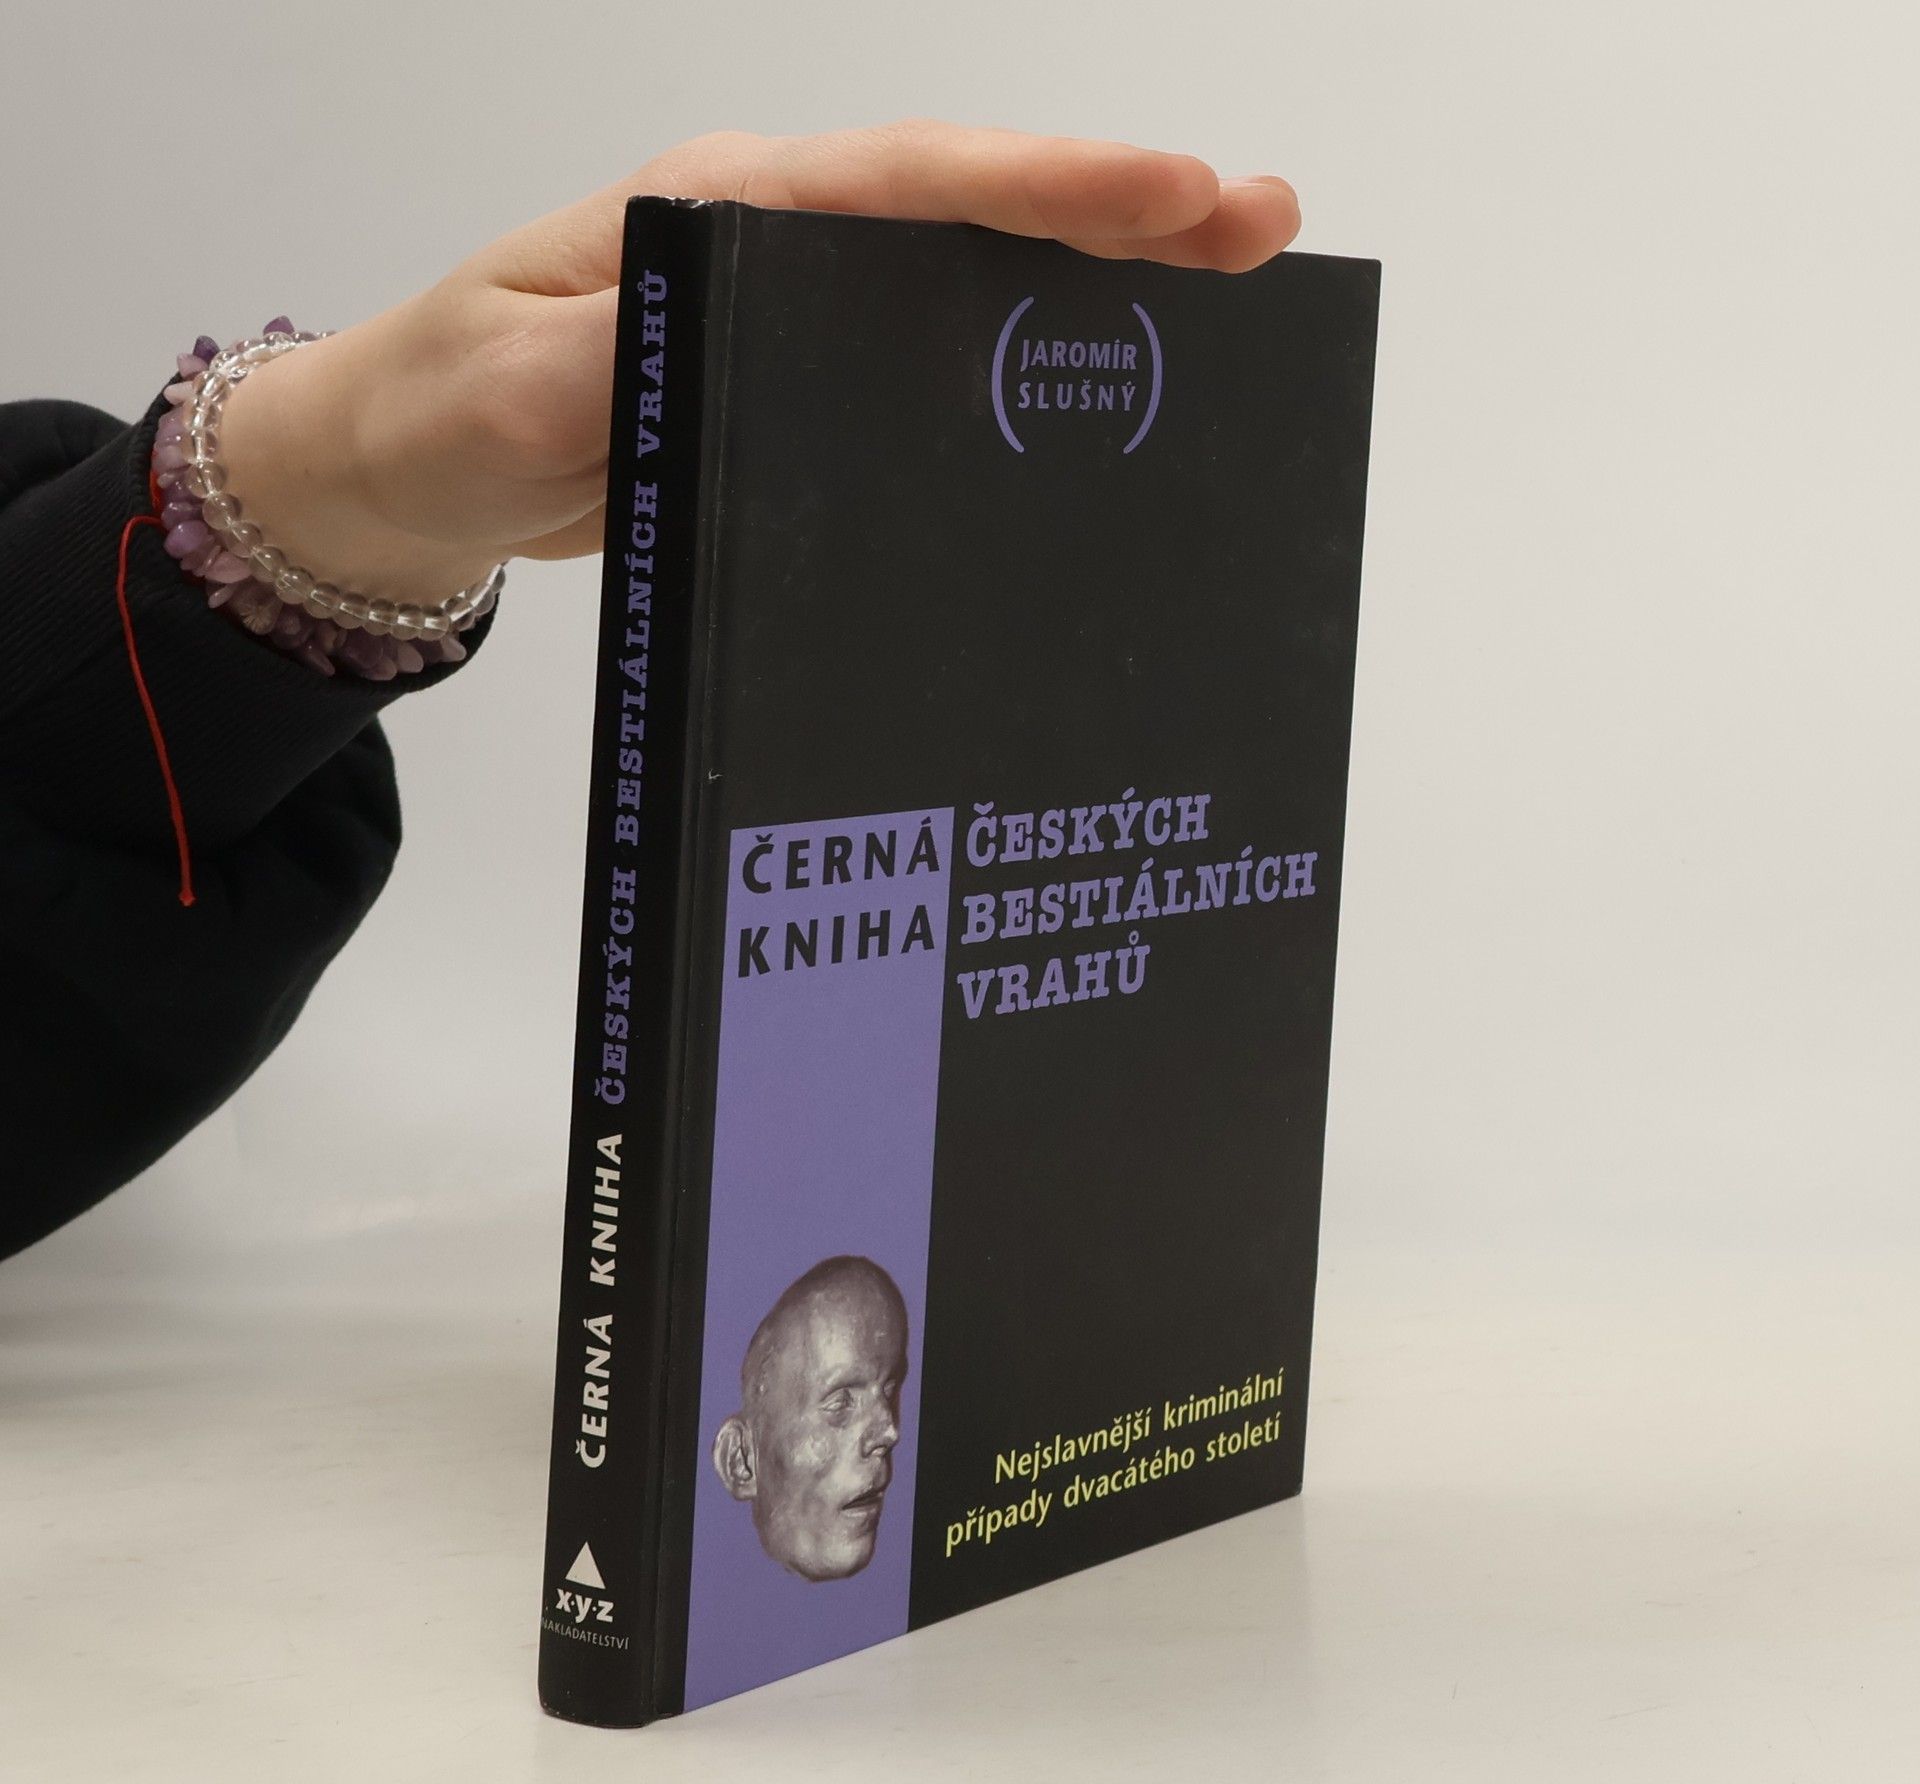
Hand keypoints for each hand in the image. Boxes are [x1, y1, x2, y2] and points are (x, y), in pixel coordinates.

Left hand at [217, 122, 1301, 604]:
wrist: (408, 474)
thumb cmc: (441, 409)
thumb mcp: (506, 390)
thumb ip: (607, 365)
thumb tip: (721, 350)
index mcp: (719, 213)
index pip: (908, 183)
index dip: (1047, 190)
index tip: (1175, 198)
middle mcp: (776, 248)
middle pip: (972, 214)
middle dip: (1120, 219)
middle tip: (1261, 229)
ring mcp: (794, 319)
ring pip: (966, 285)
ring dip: (1093, 291)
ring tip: (1226, 304)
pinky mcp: (795, 391)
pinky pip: (928, 365)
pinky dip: (1022, 367)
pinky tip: (1093, 402)